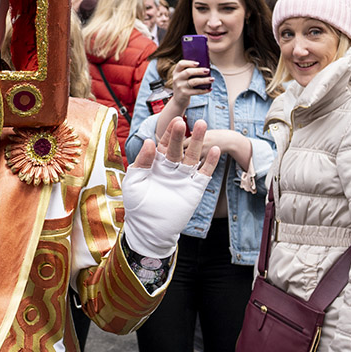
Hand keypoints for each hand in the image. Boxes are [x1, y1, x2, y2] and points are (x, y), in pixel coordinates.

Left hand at [122, 118, 220, 257]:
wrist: (150, 230)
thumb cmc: (137, 206)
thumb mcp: (134, 182)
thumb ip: (142, 162)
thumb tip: (149, 142)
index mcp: (155, 164)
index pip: (162, 145)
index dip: (168, 134)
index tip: (173, 121)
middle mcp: (170, 168)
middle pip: (177, 148)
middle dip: (180, 135)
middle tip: (183, 121)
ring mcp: (183, 178)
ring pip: (192, 156)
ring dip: (198, 142)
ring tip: (202, 126)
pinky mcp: (194, 189)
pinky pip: (204, 174)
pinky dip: (210, 162)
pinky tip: (215, 150)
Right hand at [169, 60, 211, 105]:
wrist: (178, 100)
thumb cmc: (184, 86)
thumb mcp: (182, 78)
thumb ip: (189, 72)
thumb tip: (205, 67)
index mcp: (176, 72)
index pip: (181, 64)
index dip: (189, 62)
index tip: (198, 63)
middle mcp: (177, 78)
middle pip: (188, 72)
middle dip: (199, 71)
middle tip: (208, 70)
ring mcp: (180, 86)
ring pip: (194, 81)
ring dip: (204, 80)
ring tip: (212, 79)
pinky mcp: (184, 94)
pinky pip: (196, 91)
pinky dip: (204, 90)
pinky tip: (210, 89)